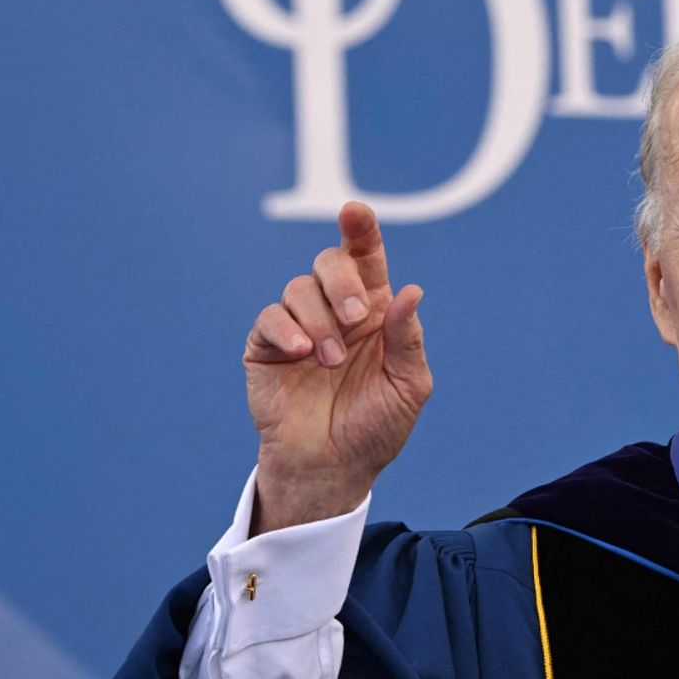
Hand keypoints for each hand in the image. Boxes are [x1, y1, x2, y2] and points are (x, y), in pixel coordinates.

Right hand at [242, 201, 431, 534]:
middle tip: (357, 319)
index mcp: (374, 312)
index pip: (367, 260)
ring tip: (330, 361)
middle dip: (343, 281)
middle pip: (331, 263)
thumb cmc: (375, 426)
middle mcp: (336, 311)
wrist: (334, 467)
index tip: (355, 211)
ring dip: (320, 321)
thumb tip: (412, 291)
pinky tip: (302, 353)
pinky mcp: (267, 347)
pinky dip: (287, 329)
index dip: (361, 230)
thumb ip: (408, 339)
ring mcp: (299, 326)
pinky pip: (269, 317)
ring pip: (300, 288)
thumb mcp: (408, 385)